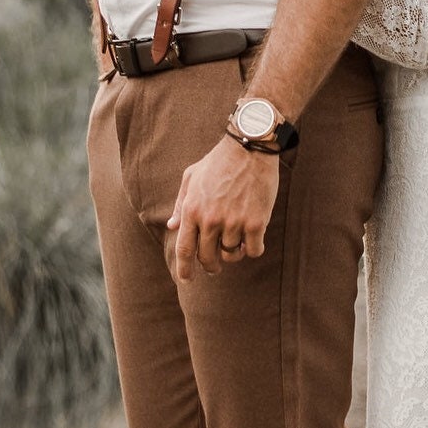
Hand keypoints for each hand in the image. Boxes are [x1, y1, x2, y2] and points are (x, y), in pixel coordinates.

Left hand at [168, 133, 278, 280]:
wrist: (251, 147)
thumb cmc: (219, 161)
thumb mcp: (191, 177)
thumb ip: (181, 204)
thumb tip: (171, 226)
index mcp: (192, 210)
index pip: (184, 249)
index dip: (184, 269)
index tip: (186, 279)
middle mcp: (211, 220)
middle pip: (208, 257)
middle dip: (210, 266)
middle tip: (215, 267)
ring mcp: (234, 222)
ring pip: (232, 254)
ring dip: (234, 253)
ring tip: (237, 243)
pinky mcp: (256, 222)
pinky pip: (253, 250)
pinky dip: (253, 249)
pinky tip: (253, 240)